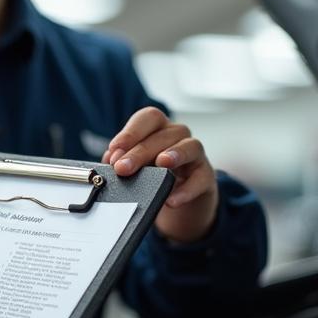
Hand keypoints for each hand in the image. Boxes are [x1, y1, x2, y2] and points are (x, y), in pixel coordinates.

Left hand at [103, 106, 219, 242]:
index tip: (114, 148)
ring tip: (161, 165)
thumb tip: (110, 160)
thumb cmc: (153, 172)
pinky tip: (172, 199)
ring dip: (174, 154)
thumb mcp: (136, 165)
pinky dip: (187, 190)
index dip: (131, 131)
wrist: (180, 198)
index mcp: (157, 128)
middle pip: (162, 136)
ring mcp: (195, 155)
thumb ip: (122, 159)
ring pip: (190, 146)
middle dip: (140, 152)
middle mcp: (178, 135)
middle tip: (122, 168)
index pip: (148, 118)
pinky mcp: (206, 176)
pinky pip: (201, 179)